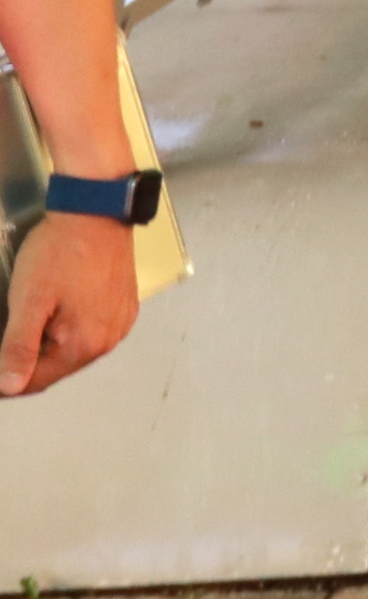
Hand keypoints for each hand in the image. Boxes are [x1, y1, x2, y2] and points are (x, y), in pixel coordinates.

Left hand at [2, 213, 140, 395]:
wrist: (96, 212)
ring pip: (74, 348)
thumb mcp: (28, 301)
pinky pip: (92, 329)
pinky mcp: (124, 305)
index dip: (7, 380)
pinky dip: (71, 327)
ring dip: (50, 342)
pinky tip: (58, 308)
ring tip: (33, 318)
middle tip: (8, 334)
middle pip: (58, 366)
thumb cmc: (62, 252)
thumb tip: (10, 386)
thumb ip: (18, 347)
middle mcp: (109, 338)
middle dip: (29, 358)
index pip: (38, 380)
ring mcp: (120, 322)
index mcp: (86, 344)